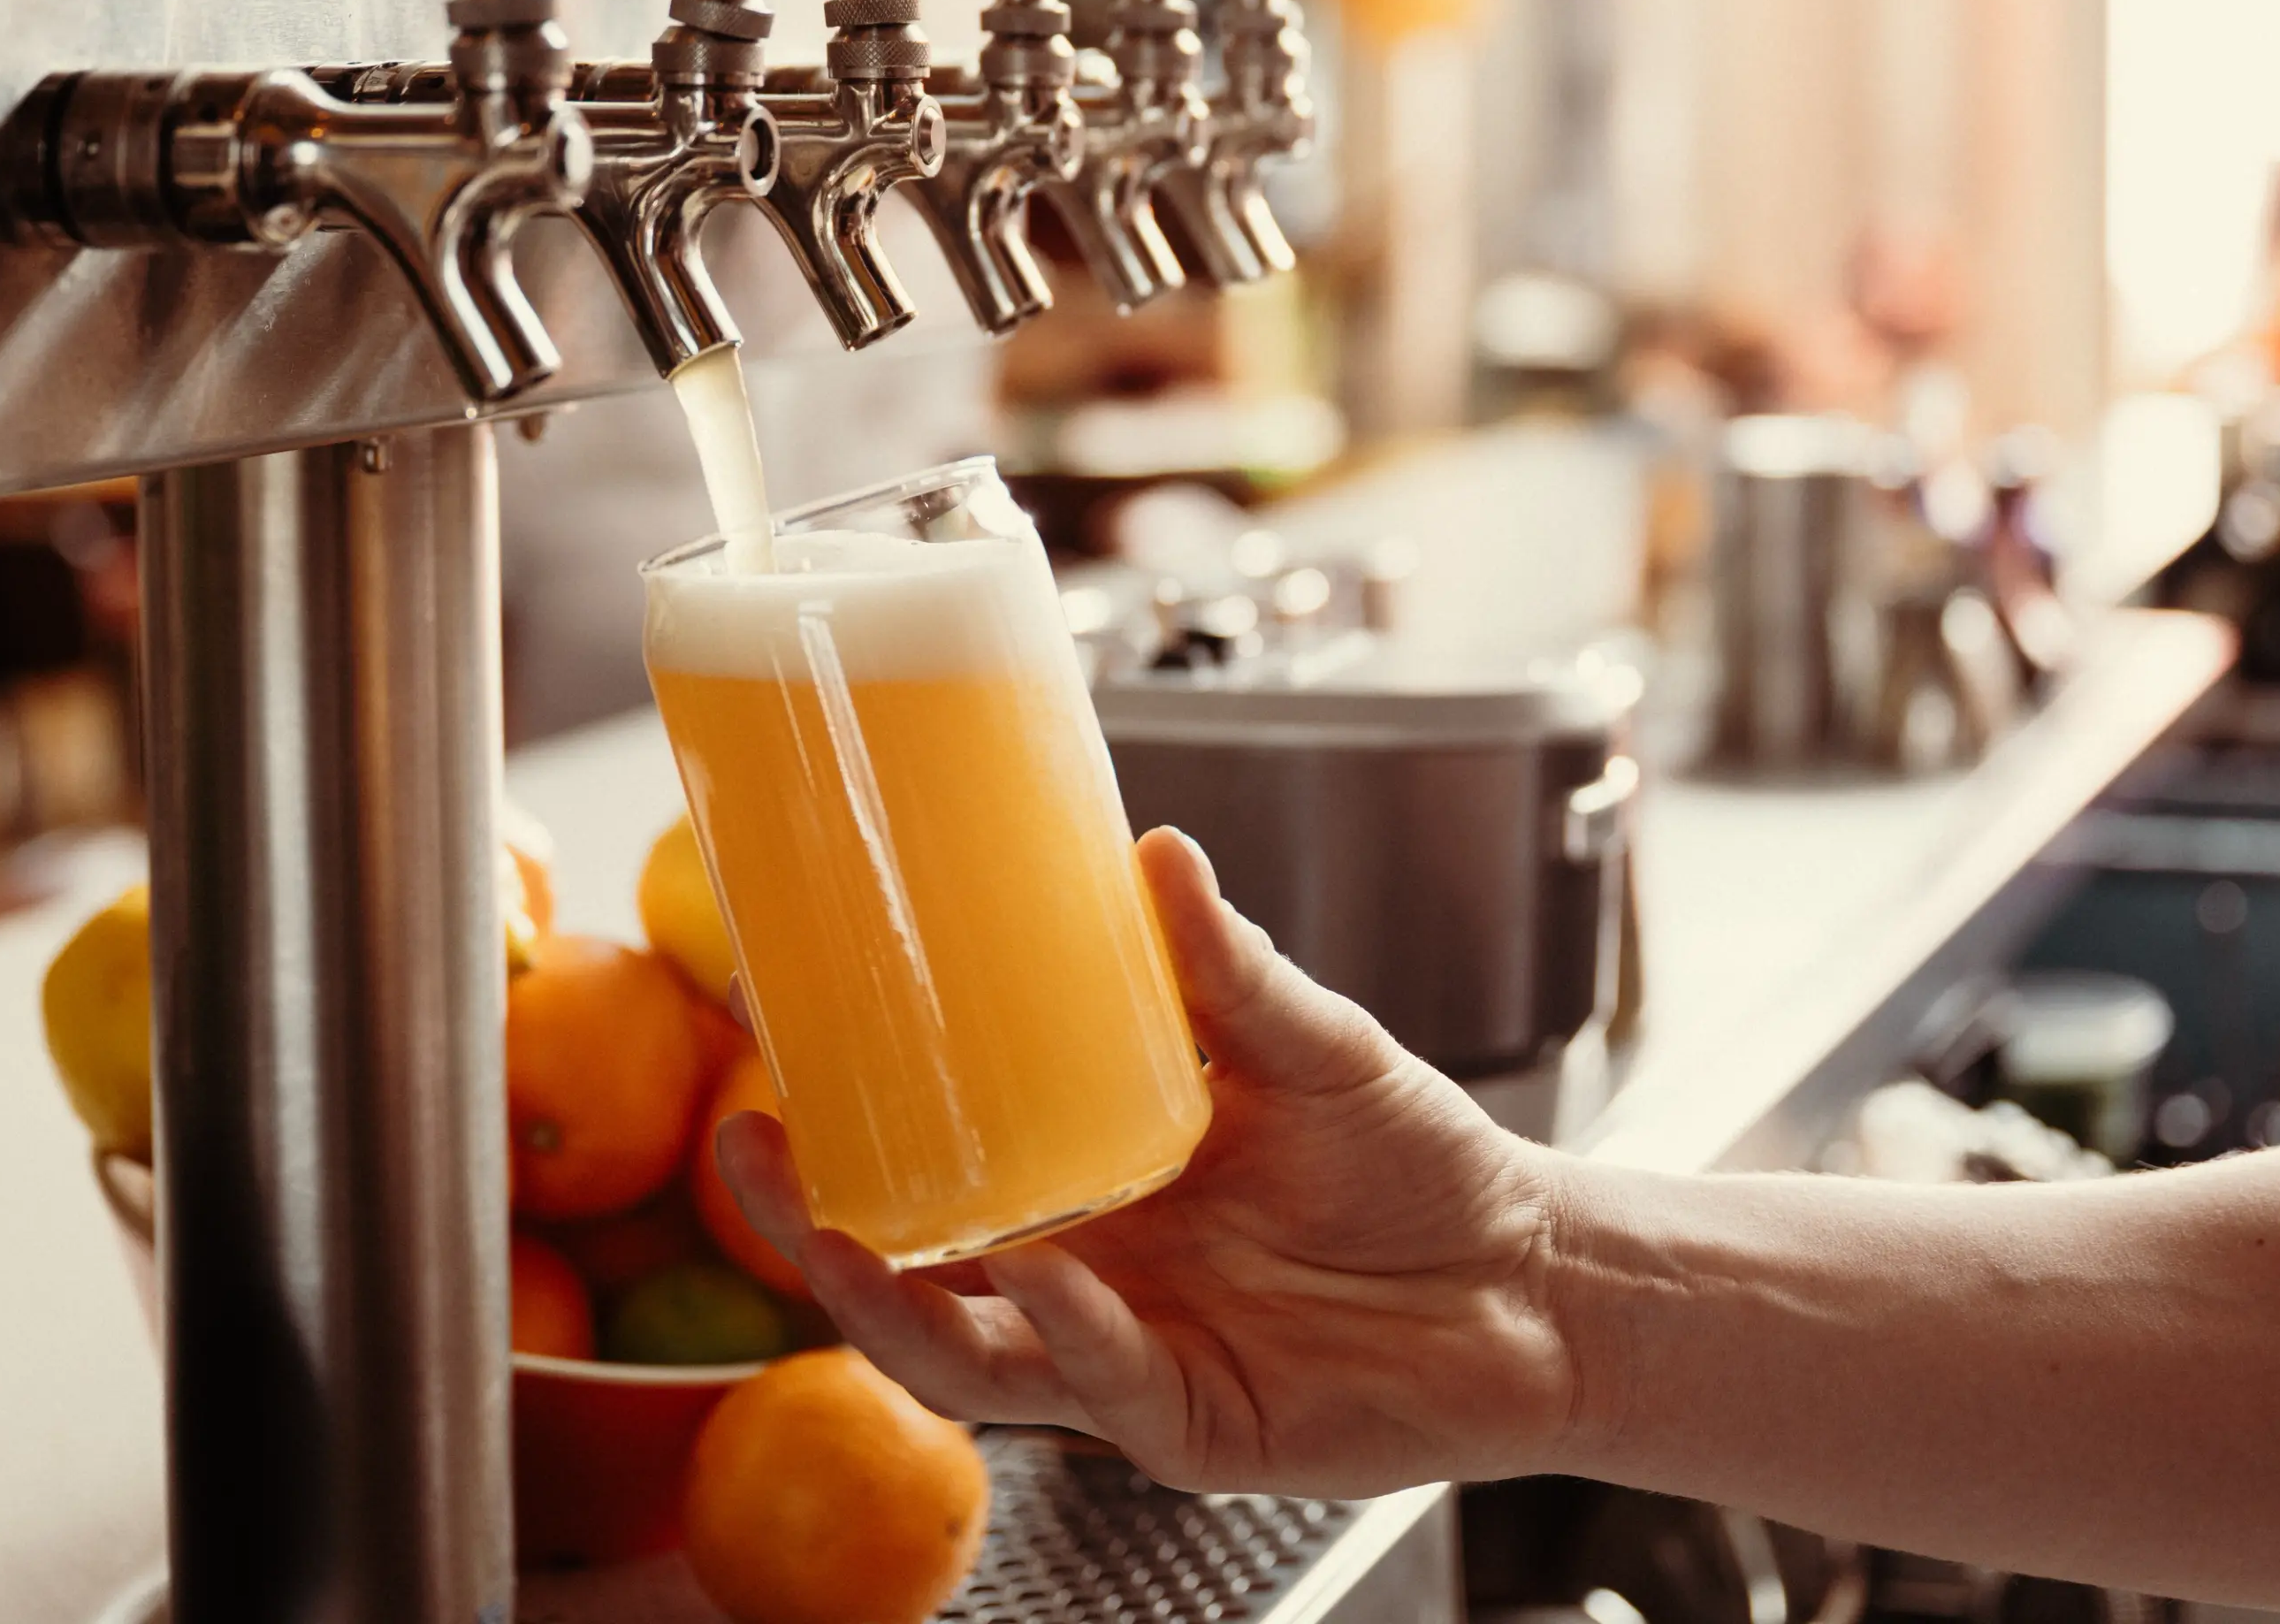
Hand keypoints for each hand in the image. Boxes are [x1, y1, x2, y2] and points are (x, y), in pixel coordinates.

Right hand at [714, 827, 1577, 1495]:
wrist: (1534, 1277)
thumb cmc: (1413, 1166)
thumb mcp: (1312, 1045)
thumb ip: (1229, 969)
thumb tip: (1156, 853)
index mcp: (1082, 1183)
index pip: (926, 1163)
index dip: (835, 1119)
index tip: (763, 1031)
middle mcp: (1080, 1278)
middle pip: (901, 1273)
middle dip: (802, 1231)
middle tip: (745, 1151)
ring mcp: (1124, 1360)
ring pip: (964, 1359)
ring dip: (890, 1306)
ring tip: (841, 1238)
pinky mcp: (1190, 1426)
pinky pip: (1100, 1389)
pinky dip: (1067, 1333)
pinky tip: (1048, 1276)